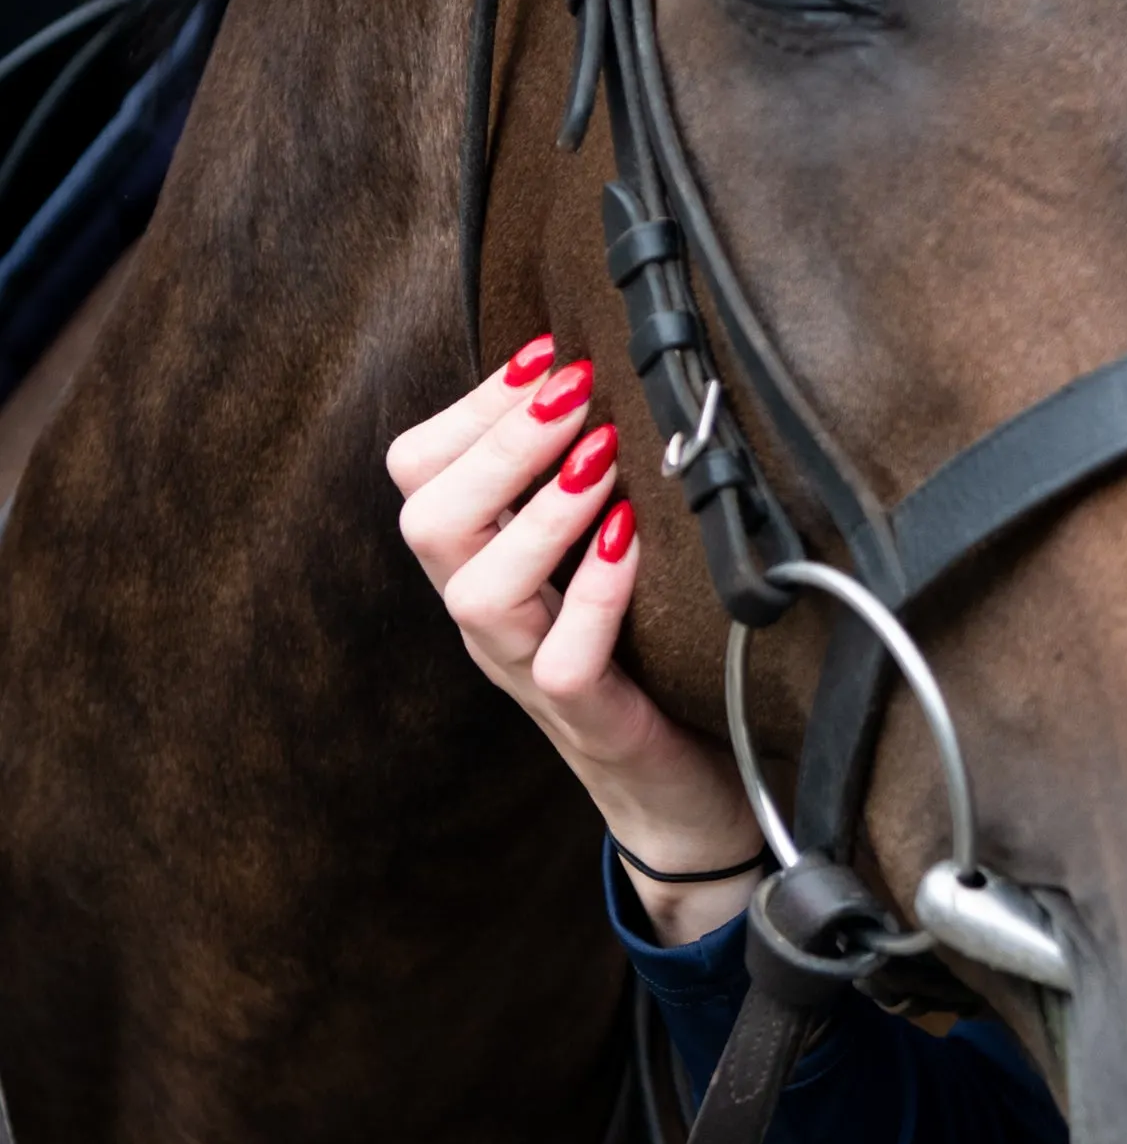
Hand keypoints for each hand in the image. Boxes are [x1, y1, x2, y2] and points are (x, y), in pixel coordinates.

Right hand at [388, 334, 763, 944]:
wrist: (690, 791)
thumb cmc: (652, 650)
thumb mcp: (605, 548)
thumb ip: (586, 475)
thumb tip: (602, 359)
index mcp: (484, 561)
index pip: (420, 473)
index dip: (475, 406)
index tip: (547, 352)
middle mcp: (490, 618)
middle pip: (428, 522)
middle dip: (499, 443)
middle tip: (574, 392)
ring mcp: (529, 674)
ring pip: (480, 591)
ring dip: (543, 510)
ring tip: (604, 456)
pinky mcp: (589, 721)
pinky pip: (565, 659)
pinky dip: (597, 592)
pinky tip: (634, 541)